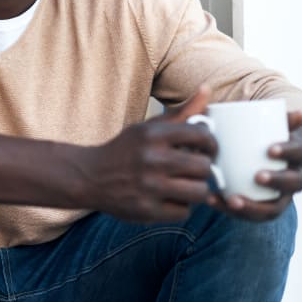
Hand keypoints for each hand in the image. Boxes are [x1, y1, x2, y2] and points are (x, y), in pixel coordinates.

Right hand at [86, 86, 216, 222]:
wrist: (90, 177)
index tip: (207, 149)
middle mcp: (151, 159)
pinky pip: (184, 212)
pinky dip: (180, 207)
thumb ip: (182, 112)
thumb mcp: (149, 128)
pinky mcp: (147, 210)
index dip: (211, 144)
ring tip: (185, 185)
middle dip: (203, 169)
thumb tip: (207, 89)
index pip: (202, 136)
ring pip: (199, 192)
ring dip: (196, 190)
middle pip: (204, 167)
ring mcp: (149, 187)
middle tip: (195, 170)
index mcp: (153, 135)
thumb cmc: (126, 150)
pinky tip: (169, 198)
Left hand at [207, 110, 301, 220]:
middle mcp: (293, 179)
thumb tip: (292, 110)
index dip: (287, 151)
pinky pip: (250, 216)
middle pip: (293, 183)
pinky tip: (212, 200)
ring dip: (253, 206)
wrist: (267, 156)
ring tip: (231, 199)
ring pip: (272, 208)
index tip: (269, 149)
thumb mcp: (270, 124)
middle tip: (257, 176)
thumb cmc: (265, 136)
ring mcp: (279, 197)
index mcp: (296, 155)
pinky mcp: (261, 209)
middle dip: (277, 181)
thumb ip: (273, 114)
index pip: (298, 153)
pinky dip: (232, 210)